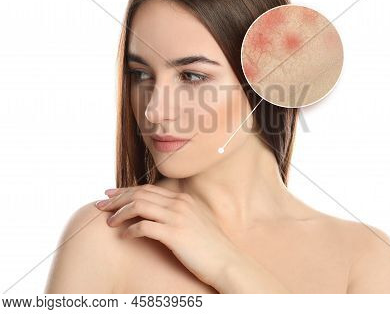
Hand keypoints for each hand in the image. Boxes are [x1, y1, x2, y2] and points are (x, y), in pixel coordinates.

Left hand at [95, 184, 239, 287]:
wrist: (227, 261)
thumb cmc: (211, 246)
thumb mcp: (196, 222)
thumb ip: (180, 213)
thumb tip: (159, 214)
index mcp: (183, 199)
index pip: (148, 189)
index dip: (127, 190)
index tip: (112, 194)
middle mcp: (179, 204)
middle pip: (140, 194)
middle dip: (117, 198)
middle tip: (101, 204)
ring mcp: (177, 217)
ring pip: (139, 206)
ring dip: (120, 213)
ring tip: (109, 222)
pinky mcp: (175, 234)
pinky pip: (144, 227)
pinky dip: (130, 230)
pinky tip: (124, 236)